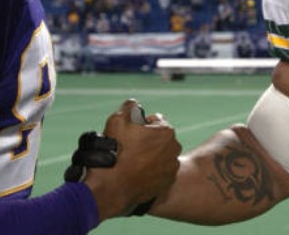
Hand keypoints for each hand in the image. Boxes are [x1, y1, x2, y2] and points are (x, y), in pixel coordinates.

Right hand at [83, 99, 180, 219]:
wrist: (113, 185)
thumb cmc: (116, 150)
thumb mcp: (118, 120)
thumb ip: (129, 106)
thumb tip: (135, 103)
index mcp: (167, 131)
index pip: (155, 120)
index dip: (141, 124)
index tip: (130, 132)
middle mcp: (174, 148)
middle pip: (160, 138)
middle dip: (149, 139)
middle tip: (131, 146)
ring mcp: (172, 167)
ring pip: (161, 155)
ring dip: (151, 155)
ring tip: (133, 161)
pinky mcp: (167, 182)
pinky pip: (160, 171)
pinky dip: (152, 170)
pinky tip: (138, 172)